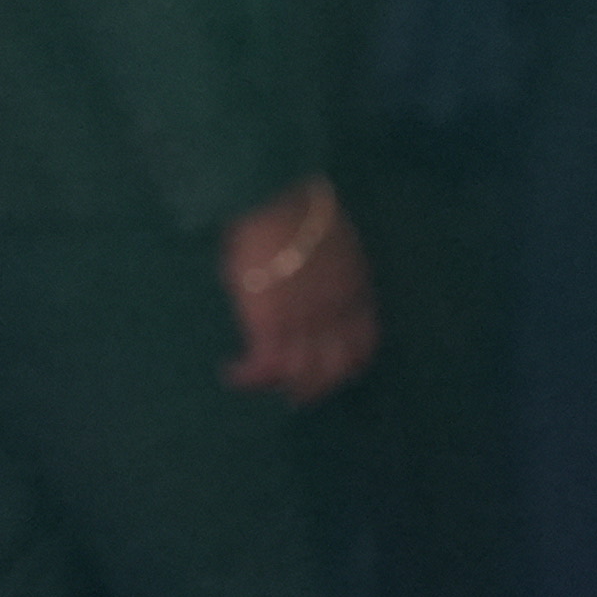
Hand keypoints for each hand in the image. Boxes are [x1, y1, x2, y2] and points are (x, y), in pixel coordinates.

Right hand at [217, 180, 372, 404]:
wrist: (278, 203)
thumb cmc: (302, 212)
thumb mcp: (335, 246)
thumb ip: (333, 274)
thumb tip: (316, 288)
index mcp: (357, 293)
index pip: (363, 344)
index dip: (349, 364)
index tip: (334, 371)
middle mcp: (336, 316)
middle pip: (334, 369)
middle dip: (317, 386)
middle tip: (297, 393)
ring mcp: (305, 324)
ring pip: (301, 375)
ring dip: (281, 386)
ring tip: (262, 384)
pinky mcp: (269, 327)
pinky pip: (263, 366)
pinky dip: (248, 376)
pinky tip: (233, 372)